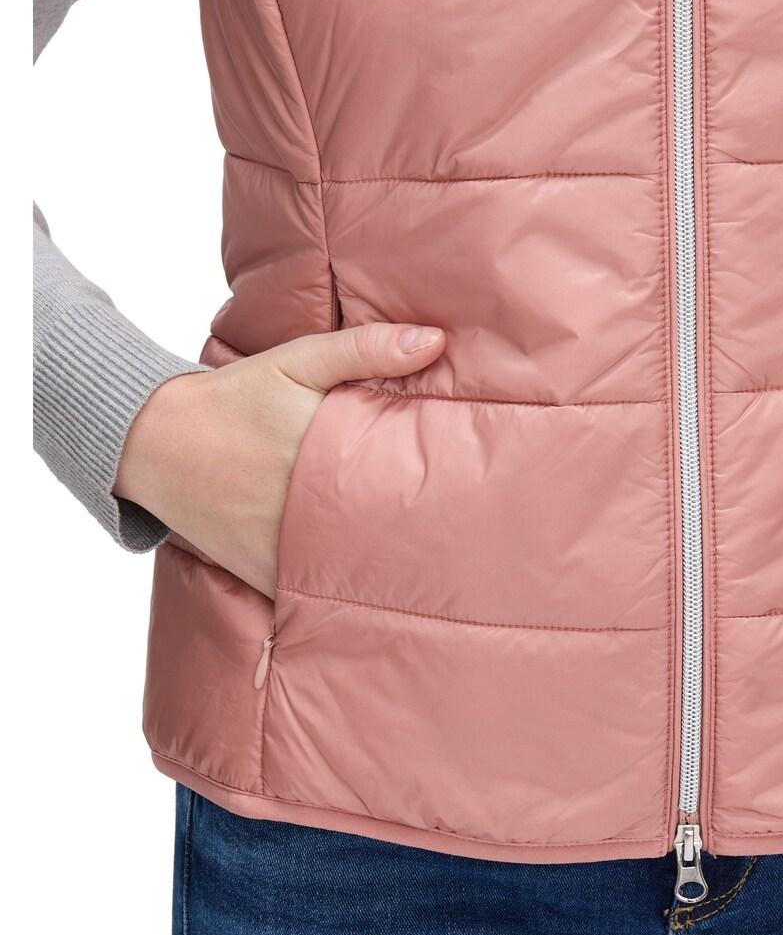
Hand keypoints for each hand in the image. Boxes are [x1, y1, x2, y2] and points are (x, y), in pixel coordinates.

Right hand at [114, 323, 445, 597]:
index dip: (437, 495)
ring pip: (349, 570)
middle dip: (421, 538)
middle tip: (466, 543)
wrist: (157, 440)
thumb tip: (435, 341)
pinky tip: (373, 592)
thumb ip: (366, 349)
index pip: (395, 481)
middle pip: (380, 533)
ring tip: (432, 573)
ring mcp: (280, 546)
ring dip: (385, 571)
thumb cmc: (236, 396)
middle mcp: (300, 506)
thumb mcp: (298, 360)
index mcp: (317, 451)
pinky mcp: (261, 571)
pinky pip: (310, 591)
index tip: (474, 499)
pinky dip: (338, 592)